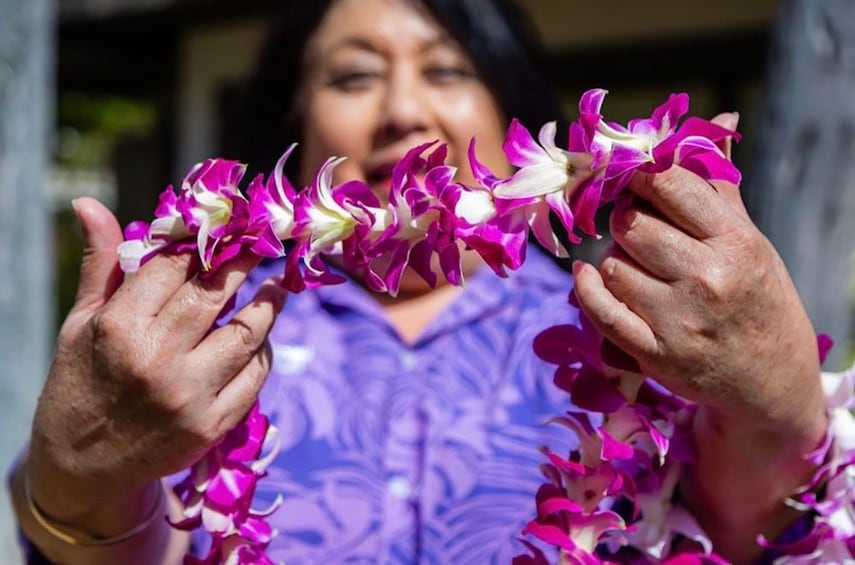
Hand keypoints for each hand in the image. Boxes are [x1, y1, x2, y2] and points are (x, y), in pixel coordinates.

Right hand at [25, 197, 285, 534]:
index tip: (226, 225)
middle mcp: (156, 360)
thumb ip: (102, 265)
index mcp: (118, 328)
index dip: (203, 241)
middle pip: (216, 294)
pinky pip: (255, 376)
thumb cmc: (80, 384)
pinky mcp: (212, 426)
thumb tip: (90, 204)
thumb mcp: (79, 324)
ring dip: (268, 304)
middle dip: (244, 261)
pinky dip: (262, 350)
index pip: (174, 266)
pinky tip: (261, 336)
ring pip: (247, 333)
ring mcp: (189, 396)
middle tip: (264, 241)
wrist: (81, 469)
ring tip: (277, 285)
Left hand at [571, 113, 825, 559]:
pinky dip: (587, 289)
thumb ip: (719, 185)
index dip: (639, 175)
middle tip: (634, 227)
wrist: (772, 382)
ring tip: (636, 266)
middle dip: (625, 220)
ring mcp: (679, 320)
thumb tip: (715, 120)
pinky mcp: (655, 354)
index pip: (668, 184)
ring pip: (612, 264)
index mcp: (736, 242)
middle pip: (630, 224)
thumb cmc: (758, 299)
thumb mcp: (750, 240)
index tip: (631, 178)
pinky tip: (588, 277)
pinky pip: (599, 310)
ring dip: (614, 260)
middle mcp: (708, 278)